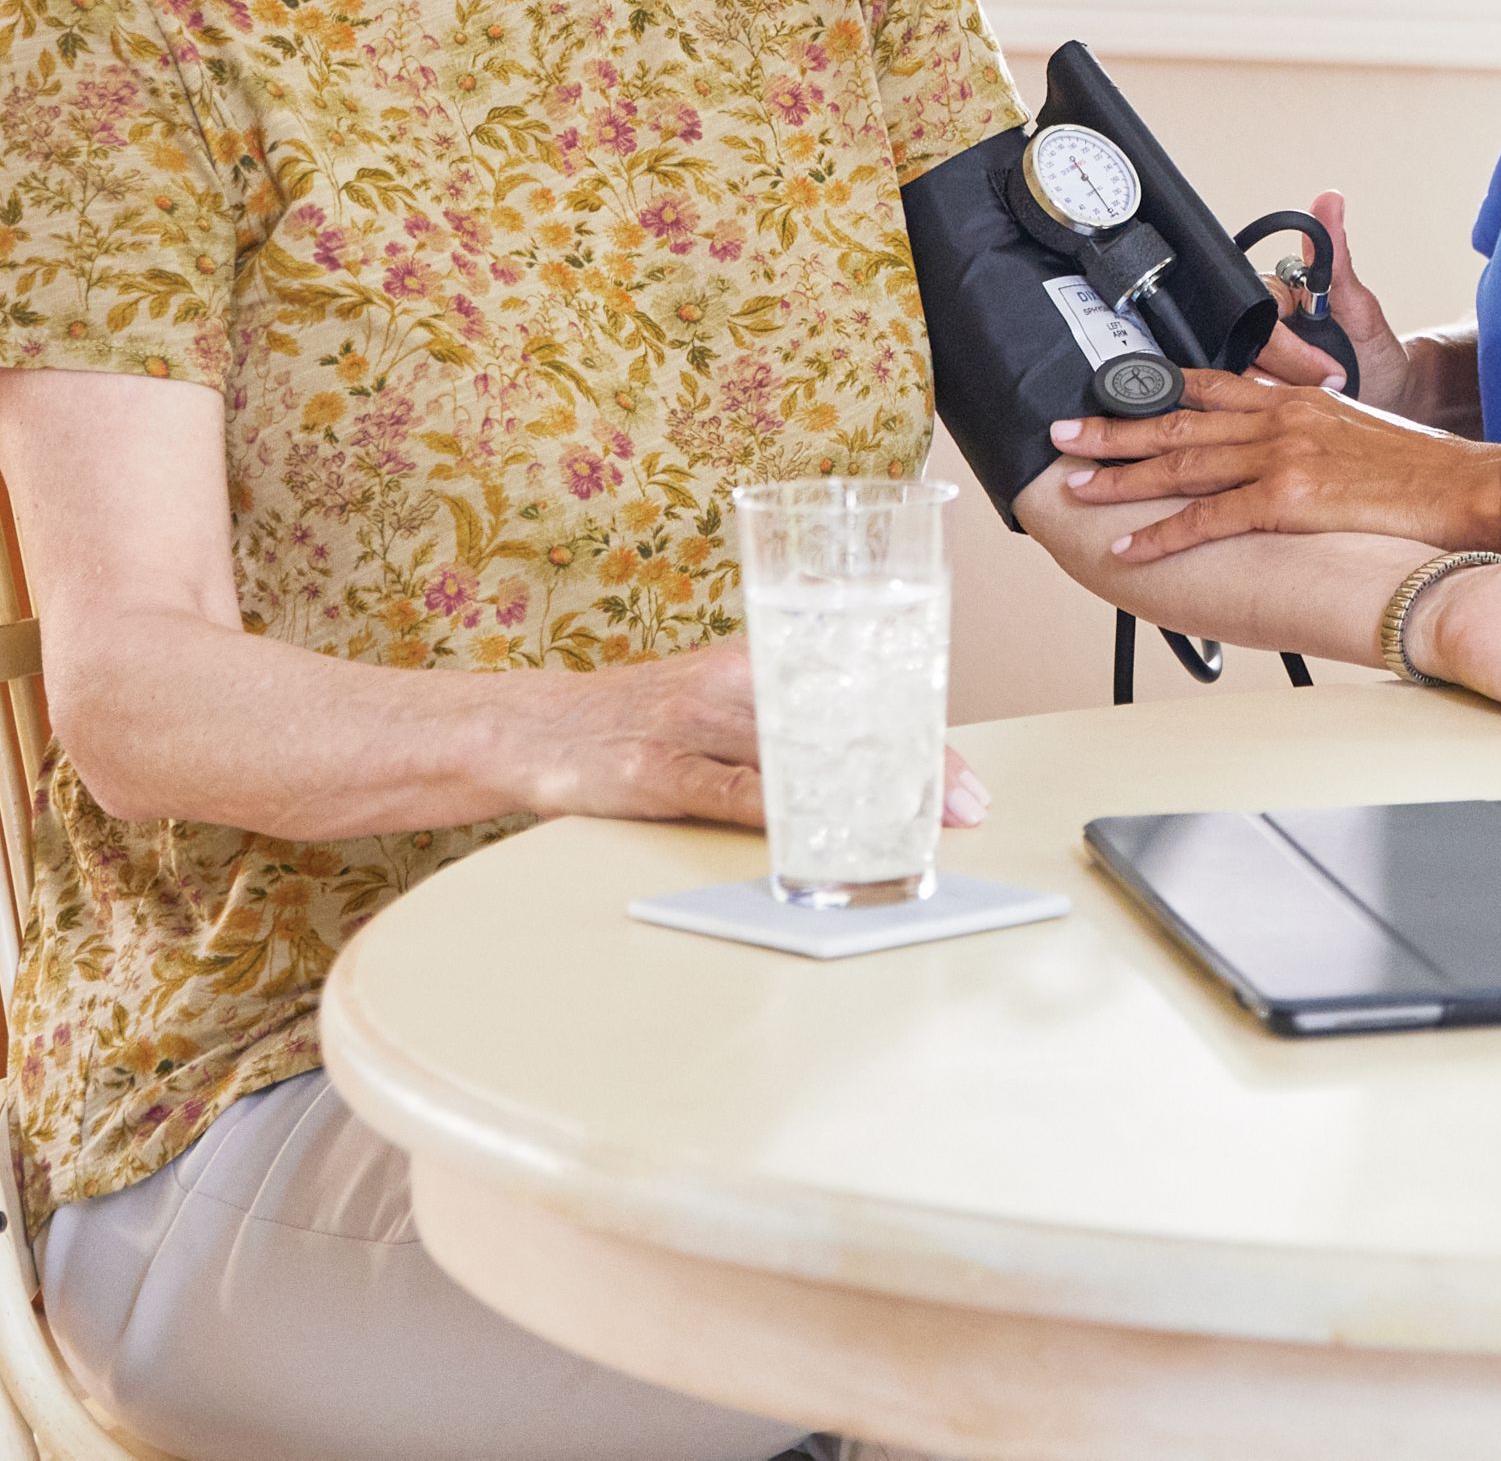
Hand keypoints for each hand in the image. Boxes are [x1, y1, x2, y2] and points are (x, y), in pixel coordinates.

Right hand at [495, 641, 988, 831]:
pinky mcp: (655, 768)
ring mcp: (694, 723)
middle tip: (962, 810)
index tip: (966, 781)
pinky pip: (728, 792)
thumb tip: (870, 758)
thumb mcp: (722, 696)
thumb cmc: (642, 716)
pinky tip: (812, 841)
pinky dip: (777, 819)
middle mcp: (736, 681)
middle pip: (843, 720)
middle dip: (910, 768)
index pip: (860, 690)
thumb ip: (788, 716)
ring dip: (859, 798)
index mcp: (761, 658)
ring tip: (909, 834)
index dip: (921, 735)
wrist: (534, 726)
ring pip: (797, 756)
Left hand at [1053, 364, 1500, 562]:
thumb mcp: (1355, 429)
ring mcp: (1282, 455)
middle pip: (1181, 419)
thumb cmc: (1418, 469)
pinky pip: (1210, 517)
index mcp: (1294, 399)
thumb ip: (1308, 429)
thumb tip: (1281, 446)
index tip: (1112, 395)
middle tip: (1064, 434)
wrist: (1462, 485)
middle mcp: (1281, 417)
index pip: (1211, 385)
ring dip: (1124, 475)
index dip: (1155, 391)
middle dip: (1116, 427)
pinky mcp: (1289, 497)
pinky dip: (1163, 533)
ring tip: (1078, 483)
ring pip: (1183, 462)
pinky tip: (1130, 545)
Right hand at [1250, 188, 1402, 394]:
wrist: (1388, 398)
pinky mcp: (1253, 393)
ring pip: (1242, 378)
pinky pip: (1245, 401)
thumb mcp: (1361, 308)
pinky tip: (1306, 404)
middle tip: (1338, 377)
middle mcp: (1258, 323)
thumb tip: (1329, 201)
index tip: (1326, 362)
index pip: (1258, 309)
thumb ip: (1338, 260)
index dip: (1287, 343)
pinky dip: (1278, 406)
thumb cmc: (1375, 350)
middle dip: (1297, 371)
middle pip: (1247, 347)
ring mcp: (1252, 361)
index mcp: (1279, 293)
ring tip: (1328, 390)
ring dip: (1289, 392)